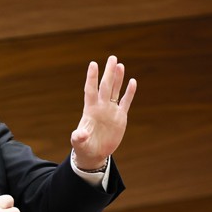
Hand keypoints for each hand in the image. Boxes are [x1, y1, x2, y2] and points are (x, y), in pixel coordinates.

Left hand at [70, 55, 136, 169]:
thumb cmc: (84, 147)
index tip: (93, 64)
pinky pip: (125, 102)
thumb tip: (79, 135)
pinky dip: (129, 92)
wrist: (94, 153)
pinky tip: (132, 81)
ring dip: (118, 78)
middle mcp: (101, 107)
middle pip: (105, 86)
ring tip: (120, 65)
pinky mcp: (120, 117)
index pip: (91, 90)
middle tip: (112, 57)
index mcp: (90, 110)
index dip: (92, 78)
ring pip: (115, 91)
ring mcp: (110, 111)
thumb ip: (78, 138)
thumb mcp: (79, 143)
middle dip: (108, 73)